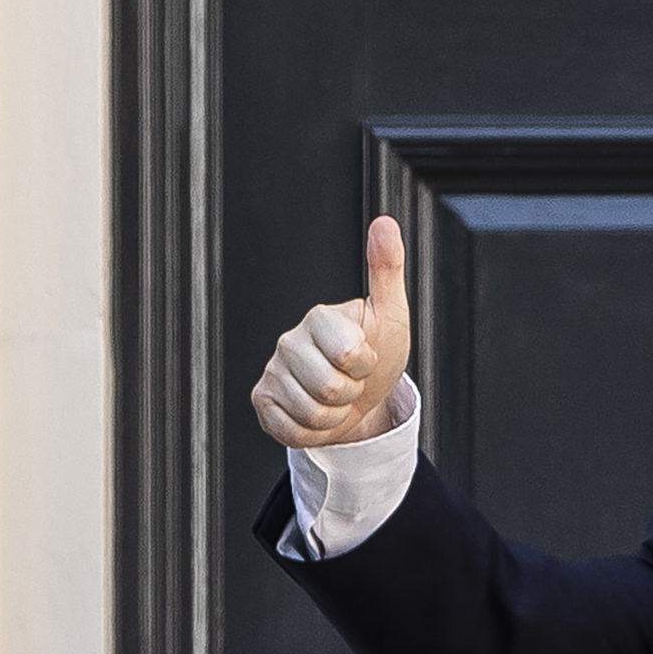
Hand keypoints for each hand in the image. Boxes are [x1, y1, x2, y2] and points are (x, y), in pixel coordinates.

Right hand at [250, 216, 412, 447]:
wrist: (363, 397)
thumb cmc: (377, 352)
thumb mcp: (391, 313)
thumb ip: (386, 269)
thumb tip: (384, 222)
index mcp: (319, 318)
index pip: (349, 354)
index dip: (366, 365)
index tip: (366, 357)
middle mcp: (288, 341)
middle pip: (330, 388)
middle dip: (353, 393)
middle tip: (352, 380)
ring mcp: (272, 371)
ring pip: (314, 413)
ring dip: (337, 414)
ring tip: (338, 397)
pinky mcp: (262, 401)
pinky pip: (292, 430)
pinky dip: (315, 431)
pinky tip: (318, 413)